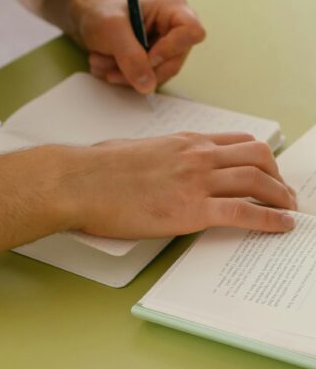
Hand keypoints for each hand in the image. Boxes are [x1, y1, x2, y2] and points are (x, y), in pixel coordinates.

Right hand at [51, 132, 296, 237]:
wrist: (78, 181)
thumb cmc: (95, 168)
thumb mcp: (131, 148)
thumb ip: (154, 154)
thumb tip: (153, 163)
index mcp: (182, 141)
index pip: (236, 141)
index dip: (260, 157)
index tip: (269, 171)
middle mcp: (196, 156)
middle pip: (257, 157)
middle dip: (278, 176)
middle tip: (285, 194)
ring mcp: (195, 181)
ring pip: (258, 182)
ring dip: (282, 198)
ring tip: (290, 211)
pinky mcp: (191, 210)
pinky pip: (244, 213)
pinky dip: (270, 220)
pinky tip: (282, 226)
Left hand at [82, 0, 205, 93]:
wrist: (88, 21)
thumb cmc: (101, 14)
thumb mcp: (111, 29)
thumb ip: (129, 55)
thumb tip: (147, 84)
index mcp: (173, 8)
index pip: (191, 32)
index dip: (171, 49)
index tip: (147, 55)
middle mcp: (176, 28)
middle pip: (173, 61)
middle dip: (139, 68)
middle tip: (111, 67)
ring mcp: (168, 47)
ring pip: (158, 75)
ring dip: (127, 75)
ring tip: (101, 62)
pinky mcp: (157, 62)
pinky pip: (148, 80)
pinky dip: (125, 77)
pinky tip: (107, 66)